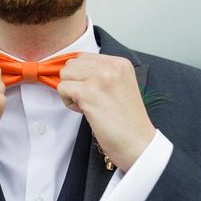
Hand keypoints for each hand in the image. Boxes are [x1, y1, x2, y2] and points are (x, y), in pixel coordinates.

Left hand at [58, 53, 155, 171]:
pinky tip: (85, 111)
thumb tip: (70, 69)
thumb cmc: (126, 120)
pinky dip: (68, 102)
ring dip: (70, 91)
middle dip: (74, 82)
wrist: (138, 144)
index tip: (93, 91)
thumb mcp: (119, 86)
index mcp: (120, 63)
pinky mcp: (88, 93)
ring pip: (65, 74)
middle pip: (71, 64)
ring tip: (88, 105)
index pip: (83, 57)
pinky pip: (62, 88)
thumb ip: (100, 73)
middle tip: (91, 100)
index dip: (81, 75)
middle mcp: (111, 66)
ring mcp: (100, 78)